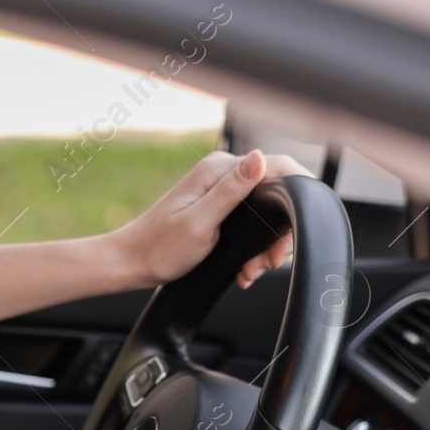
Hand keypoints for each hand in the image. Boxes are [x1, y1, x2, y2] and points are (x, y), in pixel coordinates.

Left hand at [110, 149, 315, 290]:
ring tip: (251, 271)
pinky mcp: (220, 208)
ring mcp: (222, 190)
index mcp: (219, 169)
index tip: (290, 235)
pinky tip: (245, 269)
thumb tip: (261, 157)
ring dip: (266, 247)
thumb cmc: (159, 248)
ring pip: (267, 213)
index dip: (296, 200)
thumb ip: (231, 191)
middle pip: (277, 195)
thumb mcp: (199, 222)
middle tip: (268, 263)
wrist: (132, 263)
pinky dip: (254, 249)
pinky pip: (252, 223)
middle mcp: (223, 174)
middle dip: (278, 234)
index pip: (279, 167)